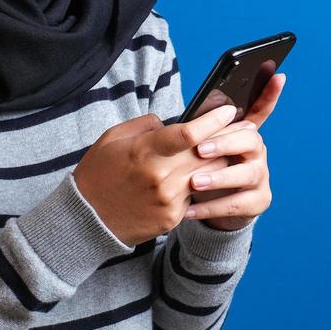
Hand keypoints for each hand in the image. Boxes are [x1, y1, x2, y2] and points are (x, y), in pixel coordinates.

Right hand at [72, 103, 243, 246]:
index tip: (228, 109)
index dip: (213, 120)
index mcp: (145, 152)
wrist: (87, 220)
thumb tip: (171, 123)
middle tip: (243, 126)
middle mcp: (160, 177)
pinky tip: (205, 175)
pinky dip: (201, 183)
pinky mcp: (172, 218)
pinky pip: (196, 196)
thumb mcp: (113, 138)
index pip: (189, 133)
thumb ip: (146, 126)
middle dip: (228, 138)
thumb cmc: (99, 173)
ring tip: (231, 148)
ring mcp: (168, 200)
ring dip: (221, 161)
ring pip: (209, 175)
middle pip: (208, 153)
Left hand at [187, 72, 286, 229]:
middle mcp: (256, 151)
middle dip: (226, 143)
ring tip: (194, 182)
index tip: (278, 75)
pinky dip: (211, 207)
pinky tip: (189, 210)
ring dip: (219, 177)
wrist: (207, 208)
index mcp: (242, 133)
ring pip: (247, 173)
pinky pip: (237, 204)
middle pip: (250, 139)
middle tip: (200, 150)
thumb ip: (195, 132)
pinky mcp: (258, 201)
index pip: (260, 109)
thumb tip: (181, 115)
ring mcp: (260, 176)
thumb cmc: (199, 169)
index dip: (270, 93)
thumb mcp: (195, 149)